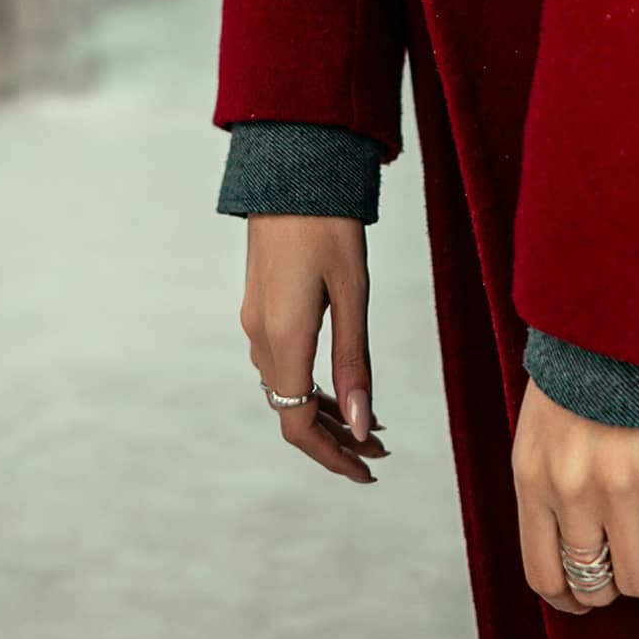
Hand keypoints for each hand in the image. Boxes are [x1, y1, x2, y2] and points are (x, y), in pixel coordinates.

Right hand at [240, 215, 388, 483]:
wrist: (291, 167)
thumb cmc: (328, 224)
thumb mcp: (352, 292)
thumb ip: (354, 362)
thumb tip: (364, 426)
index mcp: (284, 337)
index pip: (298, 423)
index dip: (333, 456)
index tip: (369, 471)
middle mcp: (260, 335)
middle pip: (291, 411)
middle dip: (336, 439)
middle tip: (383, 451)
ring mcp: (255, 319)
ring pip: (286, 388)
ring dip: (326, 412)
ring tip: (373, 424)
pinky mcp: (260, 304)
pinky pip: (282, 362)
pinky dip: (312, 384)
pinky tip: (341, 385)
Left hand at [512, 380, 638, 613]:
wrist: (617, 322)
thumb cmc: (578, 377)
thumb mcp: (538, 433)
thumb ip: (546, 487)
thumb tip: (566, 547)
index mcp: (532, 481)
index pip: (543, 574)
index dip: (567, 599)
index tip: (583, 599)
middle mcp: (570, 494)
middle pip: (593, 583)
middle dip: (611, 583)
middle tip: (626, 562)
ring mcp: (619, 489)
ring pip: (637, 579)